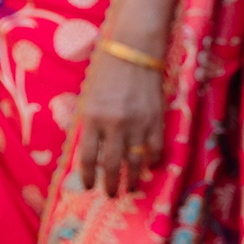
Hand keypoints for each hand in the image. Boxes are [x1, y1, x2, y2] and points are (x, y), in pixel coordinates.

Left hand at [73, 44, 166, 196]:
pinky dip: (153, 161)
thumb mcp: (89, 97)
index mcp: (92, 117)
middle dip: (111, 184)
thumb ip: (89, 124)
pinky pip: (155, 148)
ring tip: (131, 189)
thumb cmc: (107, 71)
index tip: (89, 186)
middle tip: (111, 194)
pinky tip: (151, 167)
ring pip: (135, 161)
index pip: (87, 156)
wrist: (134, 49)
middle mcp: (114, 124)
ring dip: (133, 179)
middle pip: (112, 165)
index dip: (88, 175)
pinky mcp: (156, 119)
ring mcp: (137, 123)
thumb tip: (91, 152)